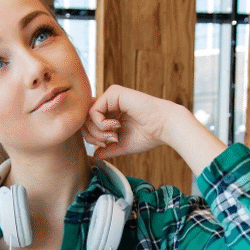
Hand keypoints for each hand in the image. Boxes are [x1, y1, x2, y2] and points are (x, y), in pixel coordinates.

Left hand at [83, 85, 226, 173]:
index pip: (89, 124)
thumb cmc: (148, 136)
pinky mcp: (113, 93)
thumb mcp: (122, 145)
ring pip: (87, 115)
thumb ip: (107, 149)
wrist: (164, 127)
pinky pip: (94, 110)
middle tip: (107, 143)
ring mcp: (111, 96)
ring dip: (97, 131)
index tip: (105, 146)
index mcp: (112, 113)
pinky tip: (115, 126)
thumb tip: (94, 156)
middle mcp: (110, 103)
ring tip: (113, 136)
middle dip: (92, 136)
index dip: (91, 138)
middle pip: (85, 119)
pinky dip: (101, 123)